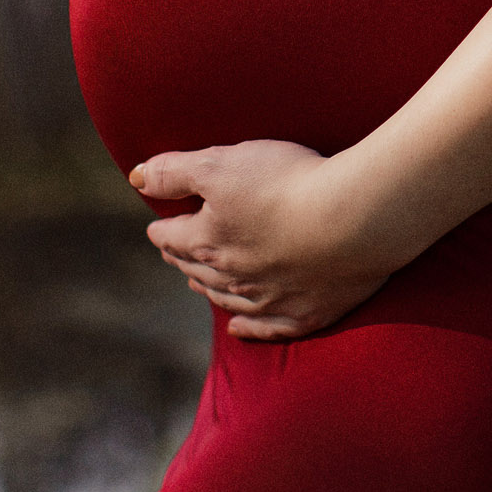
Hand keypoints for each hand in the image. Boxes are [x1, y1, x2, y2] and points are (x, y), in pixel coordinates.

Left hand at [133, 141, 400, 340]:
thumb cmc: (288, 183)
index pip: (171, 238)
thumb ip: (175, 171)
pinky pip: (268, 328)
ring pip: (227, 298)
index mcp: (208, 241)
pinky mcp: (306, 313)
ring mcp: (269, 300)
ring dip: (209, 289)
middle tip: (174, 251)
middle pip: (197, 269)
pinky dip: (249, 328)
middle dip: (182, 258)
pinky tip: (238, 328)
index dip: (162, 229)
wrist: (355, 218)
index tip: (157, 226)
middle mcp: (232, 277)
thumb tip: (136, 177)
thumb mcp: (223, 163)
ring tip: (197, 282)